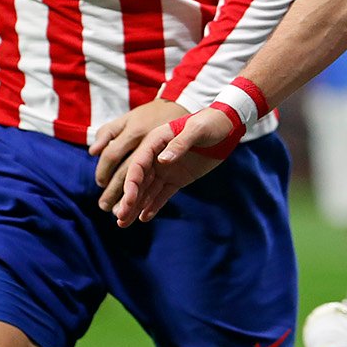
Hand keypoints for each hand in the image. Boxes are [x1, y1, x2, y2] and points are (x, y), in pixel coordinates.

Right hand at [113, 108, 234, 226]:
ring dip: (135, 206)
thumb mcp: (197, 129)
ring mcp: (166, 169)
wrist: (226, 127)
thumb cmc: (211, 123)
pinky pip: (162, 194)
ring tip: (123, 223)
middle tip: (120, 217)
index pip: (138, 163)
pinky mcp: (177, 179)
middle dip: (129, 199)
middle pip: (138, 180)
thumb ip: (180, 143)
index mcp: (156, 141)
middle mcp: (157, 157)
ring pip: (147, 190)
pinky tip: (143, 218)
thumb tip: (162, 160)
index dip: (132, 182)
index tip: (129, 199)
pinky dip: (153, 206)